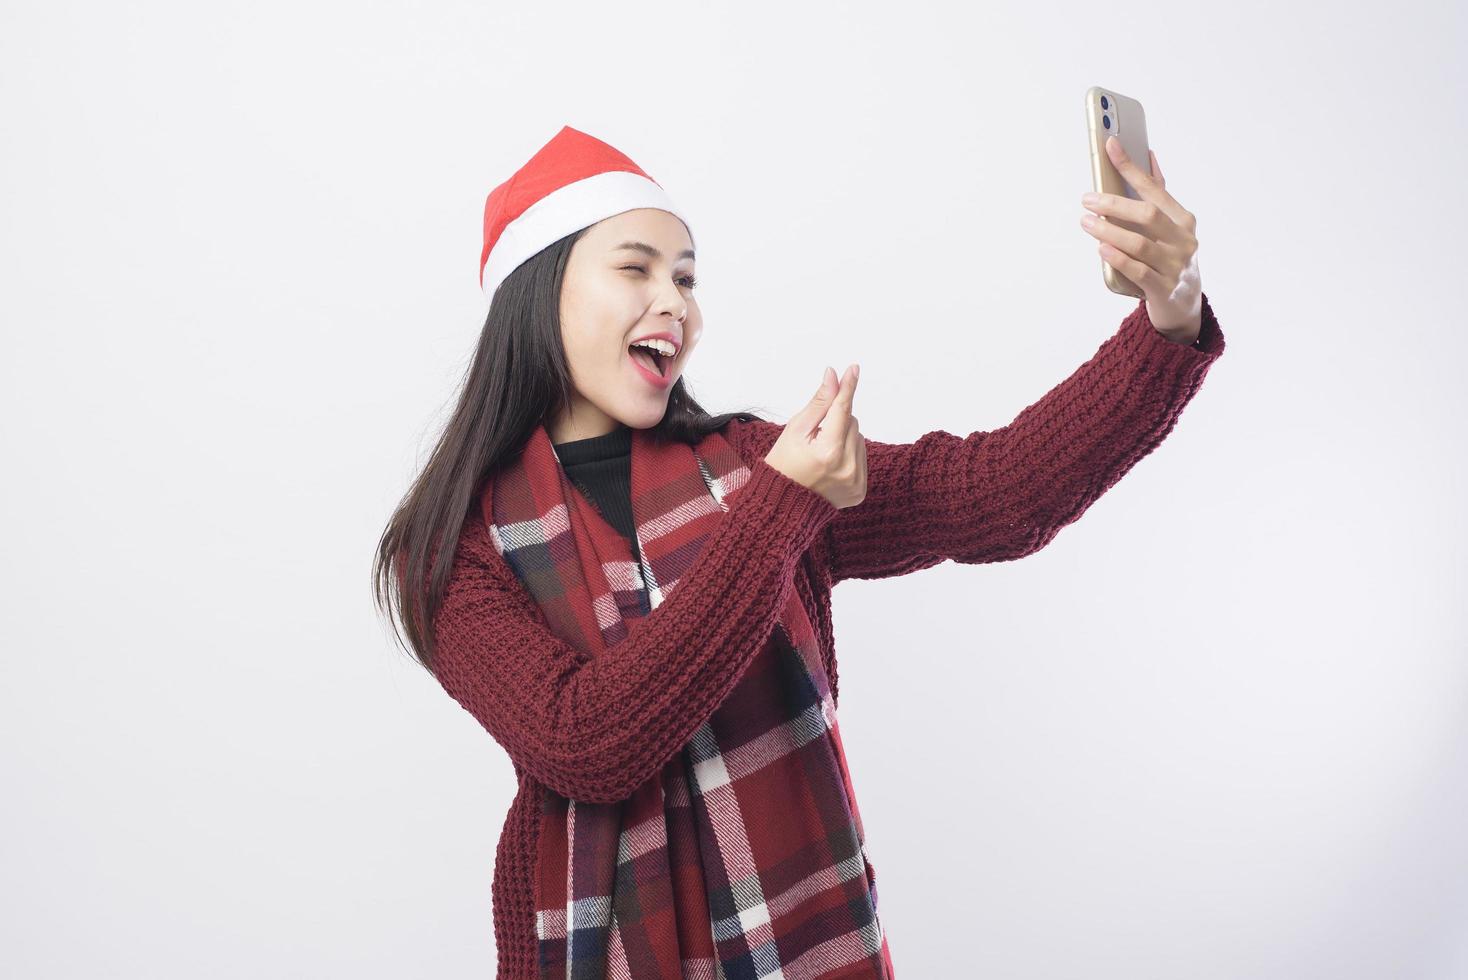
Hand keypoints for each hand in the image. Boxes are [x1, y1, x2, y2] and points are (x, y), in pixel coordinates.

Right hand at [764, 364, 867, 509]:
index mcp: (828, 452)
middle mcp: (846, 468)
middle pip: (852, 423)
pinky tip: (830, 465)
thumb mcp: (795, 430)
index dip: (847, 388)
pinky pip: (862, 457)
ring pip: (859, 439)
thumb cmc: (783, 465)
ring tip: (821, 454)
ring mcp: (855, 482)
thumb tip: (833, 376)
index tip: (853, 368)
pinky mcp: (860, 490)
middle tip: (815, 436)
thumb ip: (818, 403)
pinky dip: (848, 455)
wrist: (782, 507)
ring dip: (843, 438)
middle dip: (836, 422)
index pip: (842, 410)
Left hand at [1080, 136, 1203, 342]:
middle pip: (1147, 215)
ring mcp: (1176, 266)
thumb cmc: (1170, 258)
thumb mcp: (1170, 227)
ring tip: (1086, 222)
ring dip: (1109, 231)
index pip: (1154, 188)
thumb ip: (1158, 194)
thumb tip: (1148, 155)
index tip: (1110, 146)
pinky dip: (1118, 258)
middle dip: (1114, 204)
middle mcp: (1184, 240)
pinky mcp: (1164, 289)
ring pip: (1140, 243)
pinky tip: (1101, 249)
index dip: (1131, 167)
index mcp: (1183, 219)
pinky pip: (1139, 271)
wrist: (1184, 305)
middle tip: (1087, 200)